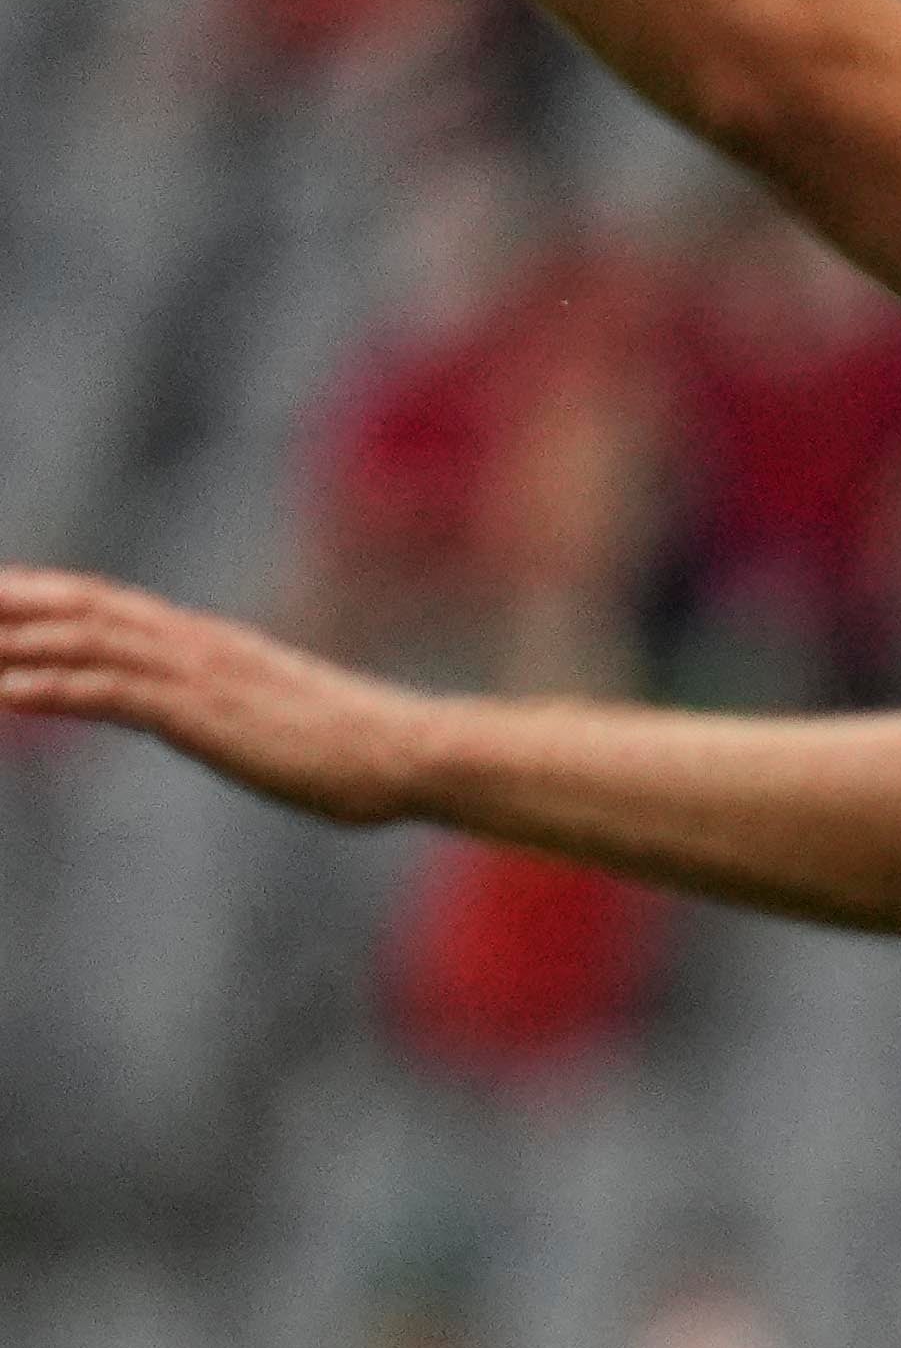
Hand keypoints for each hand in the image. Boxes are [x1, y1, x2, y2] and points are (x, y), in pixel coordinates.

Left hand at [0, 568, 433, 820]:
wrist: (412, 753)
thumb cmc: (361, 750)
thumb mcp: (279, 719)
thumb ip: (234, 707)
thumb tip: (217, 720)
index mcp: (211, 644)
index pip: (106, 602)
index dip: (38, 593)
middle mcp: (196, 644)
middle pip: (80, 604)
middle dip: (8, 600)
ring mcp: (198, 674)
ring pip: (81, 639)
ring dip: (10, 639)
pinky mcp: (202, 711)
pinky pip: (107, 691)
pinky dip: (47, 686)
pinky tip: (1, 692)